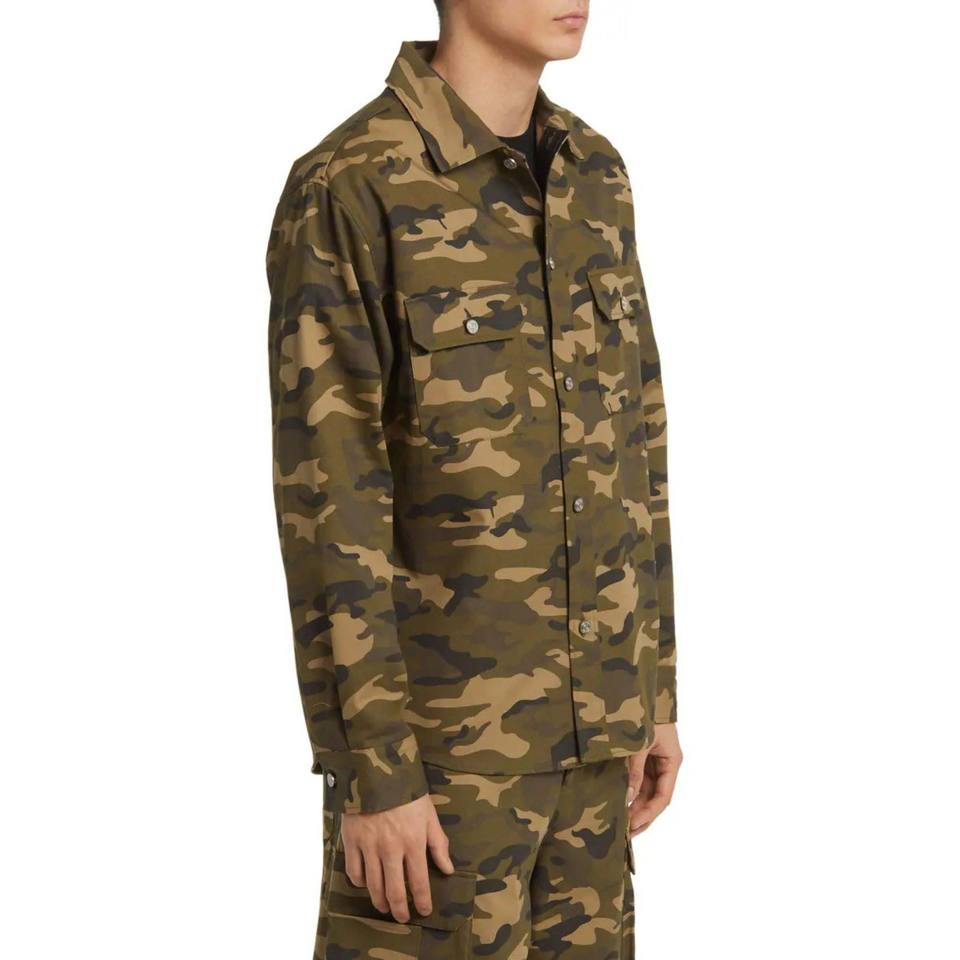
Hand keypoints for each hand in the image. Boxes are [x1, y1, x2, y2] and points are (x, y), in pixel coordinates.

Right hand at [340, 793, 453, 922]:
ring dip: (379, 901)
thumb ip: (438, 843)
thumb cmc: (407, 792)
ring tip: (384, 907)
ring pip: (373, 886)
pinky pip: (354, 871)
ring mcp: (369, 846)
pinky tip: (366, 884)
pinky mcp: (352, 841)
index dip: (422, 901)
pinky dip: (360, 883)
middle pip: (394, 891)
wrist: (376, 771)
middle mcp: (391, 849)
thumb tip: (447, 869)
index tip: (424, 911)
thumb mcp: (429, 814)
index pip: (419, 882)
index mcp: (413, 842)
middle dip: (400, 909)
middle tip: (403, 917)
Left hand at [626, 723, 682, 836]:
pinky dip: (629, 792)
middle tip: (625, 834)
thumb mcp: (639, 743)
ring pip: (645, 791)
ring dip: (634, 806)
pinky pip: (637, 779)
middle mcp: (665, 763)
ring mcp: (653, 760)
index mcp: (672, 760)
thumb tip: (627, 797)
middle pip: (654, 797)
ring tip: (620, 824)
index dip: (649, 813)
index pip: (663, 796)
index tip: (633, 825)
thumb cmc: (644, 712)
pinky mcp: (642, 756)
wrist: (637, 689)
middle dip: (641, 815)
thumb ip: (634, 770)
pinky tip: (618, 803)